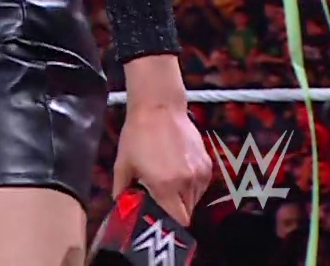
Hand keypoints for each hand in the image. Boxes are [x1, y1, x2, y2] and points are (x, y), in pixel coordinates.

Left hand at [112, 100, 212, 224]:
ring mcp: (201, 173)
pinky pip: (201, 185)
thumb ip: (122, 189)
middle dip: (174, 211)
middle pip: (187, 212)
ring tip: (166, 182)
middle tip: (159, 200)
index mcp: (166, 186)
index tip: (157, 217)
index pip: (178, 220)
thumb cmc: (137, 134)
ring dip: (183, 198)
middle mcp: (188, 183)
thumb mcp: (122, 163)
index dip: (168, 222)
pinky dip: (191, 185)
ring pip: (195, 199)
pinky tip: (176, 171)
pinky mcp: (208, 164)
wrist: (159, 107)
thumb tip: (121, 205)